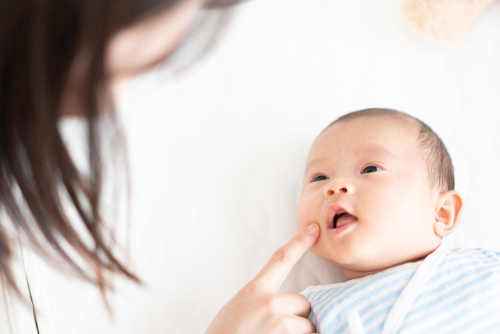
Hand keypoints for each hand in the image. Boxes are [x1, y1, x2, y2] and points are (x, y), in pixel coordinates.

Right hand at [204, 224, 319, 333]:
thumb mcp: (238, 310)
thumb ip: (261, 303)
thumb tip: (287, 307)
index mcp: (254, 291)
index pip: (280, 259)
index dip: (299, 242)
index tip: (313, 229)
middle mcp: (269, 303)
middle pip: (304, 303)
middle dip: (299, 317)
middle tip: (278, 331)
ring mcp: (279, 324)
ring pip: (308, 325)